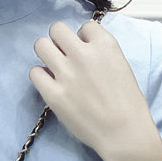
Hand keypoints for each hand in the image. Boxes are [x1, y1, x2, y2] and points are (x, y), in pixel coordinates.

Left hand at [29, 20, 159, 160]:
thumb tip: (81, 48)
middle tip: (63, 56)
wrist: (123, 133)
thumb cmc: (127, 104)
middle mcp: (83, 55)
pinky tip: (50, 84)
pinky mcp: (54, 94)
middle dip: (59, 41)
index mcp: (105, 45)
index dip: (83, 40)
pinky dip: (40, 76)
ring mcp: (67, 74)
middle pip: (57, 29)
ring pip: (41, 45)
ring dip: (46, 54)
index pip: (84, 27)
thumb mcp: (121, 66)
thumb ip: (101, 53)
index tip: (86, 54)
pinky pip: (34, 73)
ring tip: (54, 68)